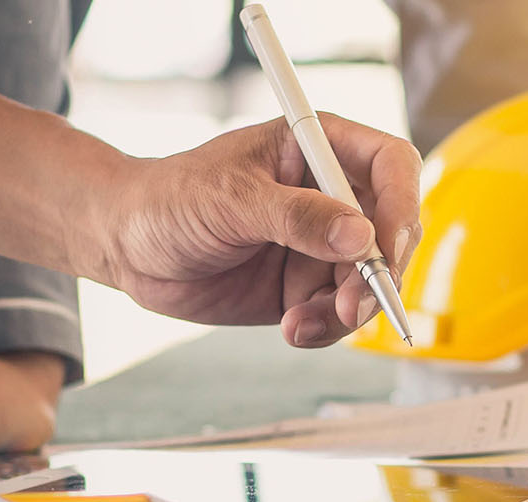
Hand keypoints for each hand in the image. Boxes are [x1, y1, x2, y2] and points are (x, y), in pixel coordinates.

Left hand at [89, 113, 421, 347]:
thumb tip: (361, 238)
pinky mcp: (304, 285)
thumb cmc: (169, 199)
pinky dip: (325, 327)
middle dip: (379, 274)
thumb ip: (296, 217)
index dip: (401, 203)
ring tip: (302, 323)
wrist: (126, 246)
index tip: (387, 248)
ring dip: (349, 310)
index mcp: (316, 147)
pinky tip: (292, 329)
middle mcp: (329, 194)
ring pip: (369, 281)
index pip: (389, 164)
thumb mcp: (230, 200)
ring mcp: (320, 243)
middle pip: (391, 231)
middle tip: (352, 307)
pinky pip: (338, 312)